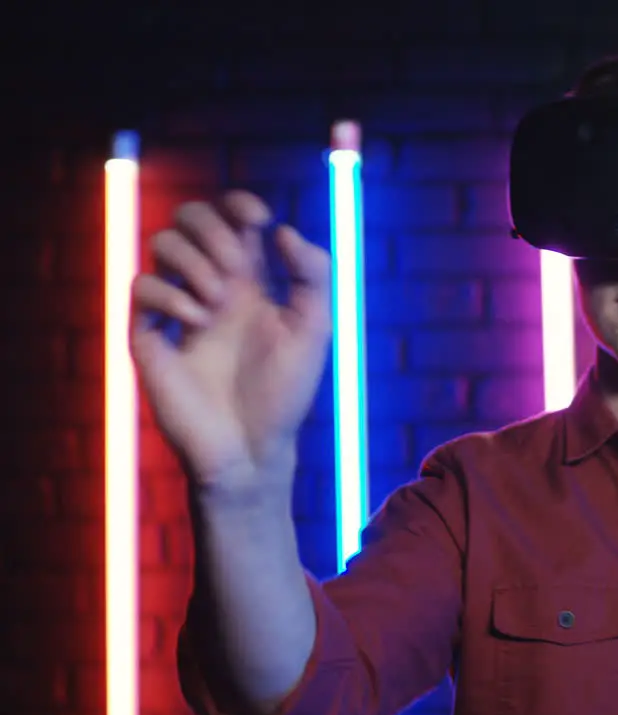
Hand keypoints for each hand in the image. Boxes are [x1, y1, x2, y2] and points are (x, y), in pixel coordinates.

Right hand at [129, 191, 331, 493]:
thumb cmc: (286, 393)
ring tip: (218, 301)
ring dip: (192, 260)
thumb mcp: (314, 329)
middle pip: (190, 218)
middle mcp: (212, 286)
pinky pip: (140, 287)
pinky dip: (170, 293)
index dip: (240, 203)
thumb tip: (281, 230)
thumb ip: (312, 275)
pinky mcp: (150, 335)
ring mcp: (179, 308)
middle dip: (212, 227)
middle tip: (235, 265)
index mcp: (252, 280)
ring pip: (161, 244)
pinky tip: (198, 321)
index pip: (233, 218)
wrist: (254, 448)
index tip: (258, 217)